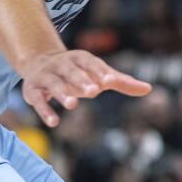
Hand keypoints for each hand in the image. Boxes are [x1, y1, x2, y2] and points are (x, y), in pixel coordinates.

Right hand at [20, 49, 150, 126]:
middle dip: (81, 80)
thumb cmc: (78, 72)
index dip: (100, 71)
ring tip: (72, 105)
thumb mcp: (99, 75)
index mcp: (80, 59)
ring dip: (62, 93)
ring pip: (53, 84)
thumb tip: (149, 89)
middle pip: (72, 72)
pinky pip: (37, 100)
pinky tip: (54, 122)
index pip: (91, 64)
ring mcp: (46, 77)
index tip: (110, 81)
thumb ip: (122, 82)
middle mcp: (62, 65)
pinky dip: (44, 110)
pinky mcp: (32, 90)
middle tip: (94, 91)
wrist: (40, 64)